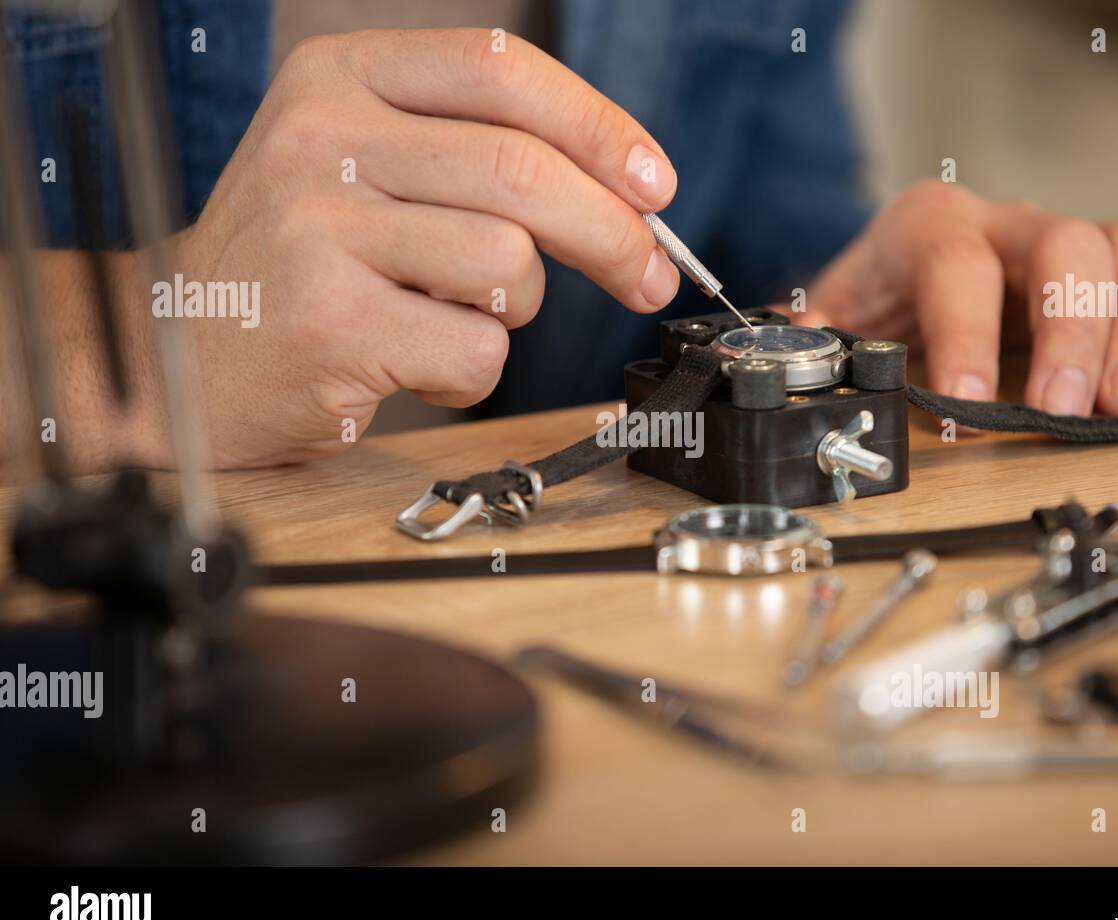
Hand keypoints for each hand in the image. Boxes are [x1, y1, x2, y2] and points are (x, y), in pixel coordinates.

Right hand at [159, 28, 678, 466]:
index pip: (499, 70)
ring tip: (451, 315)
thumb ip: (470, 155)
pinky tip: (416, 361)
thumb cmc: (301, 266)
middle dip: (613, 233)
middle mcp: (321, 136)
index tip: (655, 186)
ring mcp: (318, 227)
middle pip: (523, 170)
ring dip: (514, 308)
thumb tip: (626, 196)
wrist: (181, 353)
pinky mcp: (332, 321)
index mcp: (340, 78)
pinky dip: (473, 369)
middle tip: (648, 276)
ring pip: (507, 263)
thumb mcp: (362, 166)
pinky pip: (477, 346)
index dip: (599, 128)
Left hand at [800, 181, 1117, 415]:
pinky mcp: (1115, 263)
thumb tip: (784, 375)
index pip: (954, 265)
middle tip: (1069, 409)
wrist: (911, 270)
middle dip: (1071, 330)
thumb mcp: (836, 318)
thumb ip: (817, 343)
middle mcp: (1004, 220)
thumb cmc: (879, 300)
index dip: (965, 333)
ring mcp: (1066, 235)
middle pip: (1063, 245)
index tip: (968, 404)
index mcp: (927, 227)